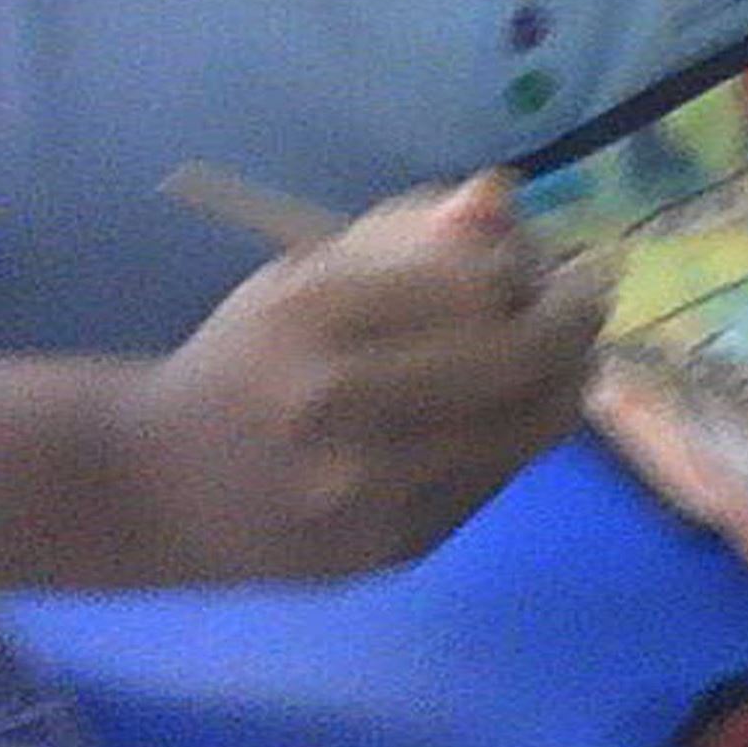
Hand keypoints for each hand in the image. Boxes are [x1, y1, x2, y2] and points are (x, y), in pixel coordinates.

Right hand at [120, 171, 608, 579]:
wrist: (158, 487)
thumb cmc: (248, 357)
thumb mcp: (310, 271)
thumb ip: (409, 232)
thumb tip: (503, 195)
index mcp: (316, 317)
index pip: (480, 281)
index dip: (533, 265)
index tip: (544, 256)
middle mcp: (342, 409)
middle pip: (525, 356)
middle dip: (576, 316)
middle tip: (589, 294)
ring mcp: (372, 493)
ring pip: (532, 427)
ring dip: (568, 377)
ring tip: (565, 348)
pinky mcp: (395, 551)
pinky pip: (499, 480)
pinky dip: (520, 434)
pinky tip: (510, 408)